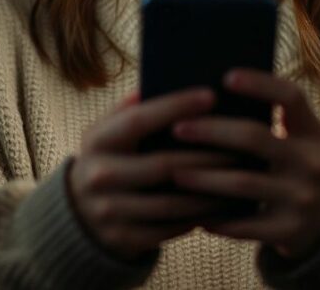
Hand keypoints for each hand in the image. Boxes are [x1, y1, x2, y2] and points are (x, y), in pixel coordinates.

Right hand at [67, 87, 240, 260]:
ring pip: (173, 203)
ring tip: (239, 177)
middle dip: (207, 156)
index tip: (211, 96)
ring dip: (211, 191)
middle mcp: (99, 176)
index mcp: (96, 141)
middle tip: (241, 146)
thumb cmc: (108, 159)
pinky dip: (199, 216)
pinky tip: (222, 204)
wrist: (78, 215)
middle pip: (164, 165)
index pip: (140, 120)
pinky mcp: (124, 239)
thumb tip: (163, 80)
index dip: (176, 106)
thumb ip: (130, 109)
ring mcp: (110, 212)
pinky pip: (171, 228)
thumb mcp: (106, 132)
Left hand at [169, 69, 319, 259]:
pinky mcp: (290, 230)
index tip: (226, 77)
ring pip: (242, 183)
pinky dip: (216, 218)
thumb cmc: (299, 163)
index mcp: (313, 131)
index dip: (260, 84)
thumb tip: (208, 98)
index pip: (291, 97)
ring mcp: (302, 198)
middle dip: (211, 131)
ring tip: (174, 172)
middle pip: (255, 138)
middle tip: (177, 128)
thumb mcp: (301, 137)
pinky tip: (192, 212)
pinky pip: (244, 225)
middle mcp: (313, 163)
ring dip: (203, 177)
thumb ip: (271, 118)